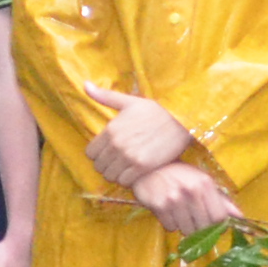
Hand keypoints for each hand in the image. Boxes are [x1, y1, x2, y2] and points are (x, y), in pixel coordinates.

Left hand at [75, 82, 193, 192]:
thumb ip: (105, 97)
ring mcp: (129, 157)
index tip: (107, 153)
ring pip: (110, 176)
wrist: (181, 120)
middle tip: (116, 162)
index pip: (90, 153)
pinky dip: (127, 179)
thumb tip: (85, 85)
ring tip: (124, 168)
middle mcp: (117, 145)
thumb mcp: (129, 102)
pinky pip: (125, 181)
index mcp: (110, 130)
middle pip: (99, 166)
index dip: (98, 154)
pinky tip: (134, 172)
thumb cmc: (155, 110)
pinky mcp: (143, 167)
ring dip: (116, 174)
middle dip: (106, 165)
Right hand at [137, 163, 241, 238]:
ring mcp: (174, 199)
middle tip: (192, 217)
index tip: (211, 223)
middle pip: (203, 226)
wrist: (148, 168)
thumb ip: (222, 200)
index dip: (216, 224)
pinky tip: (167, 211)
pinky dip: (170, 223)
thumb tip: (241, 217)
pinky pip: (171, 228)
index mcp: (205, 184)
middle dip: (199, 227)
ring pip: (187, 230)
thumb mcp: (202, 182)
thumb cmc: (179, 175)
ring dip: (184, 226)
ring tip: (179, 212)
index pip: (219, 217)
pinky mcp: (159, 206)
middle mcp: (191, 191)